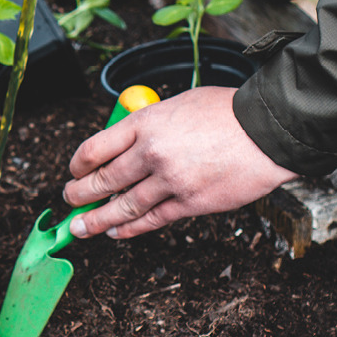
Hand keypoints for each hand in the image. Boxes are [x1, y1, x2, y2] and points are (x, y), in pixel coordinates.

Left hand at [63, 86, 298, 238]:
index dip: (78, 164)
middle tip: (68, 200)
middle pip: (103, 180)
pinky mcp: (190, 203)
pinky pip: (152, 220)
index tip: (73, 171)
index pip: (95, 148)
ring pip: (123, 207)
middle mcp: (151, 153)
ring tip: (80, 227)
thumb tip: (127, 142)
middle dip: (79, 194)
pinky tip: (116, 232)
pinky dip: (130, 229)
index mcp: (145, 123)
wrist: (267, 130)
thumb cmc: (226, 112)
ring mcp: (170, 181)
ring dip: (96, 220)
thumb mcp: (176, 104)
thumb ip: (149, 123)